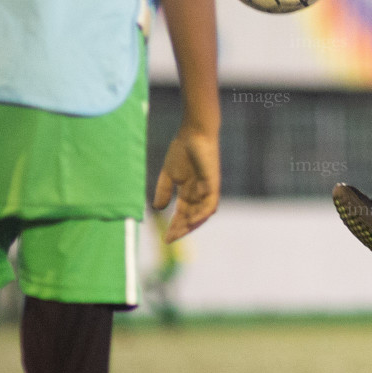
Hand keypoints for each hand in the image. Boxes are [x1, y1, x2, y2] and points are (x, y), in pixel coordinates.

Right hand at [153, 123, 220, 241]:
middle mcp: (199, 194)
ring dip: (190, 225)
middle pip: (191, 218)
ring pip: (201, 214)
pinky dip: (201, 213)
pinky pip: (210, 203)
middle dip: (181, 229)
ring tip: (178, 232)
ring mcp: (207, 190)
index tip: (164, 239)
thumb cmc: (182, 151)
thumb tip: (158, 209)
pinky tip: (191, 220)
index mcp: (189, 193)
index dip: (174, 227)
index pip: (182, 215)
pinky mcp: (213, 184)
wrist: (193, 134)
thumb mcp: (169, 175)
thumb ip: (164, 191)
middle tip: (169, 239)